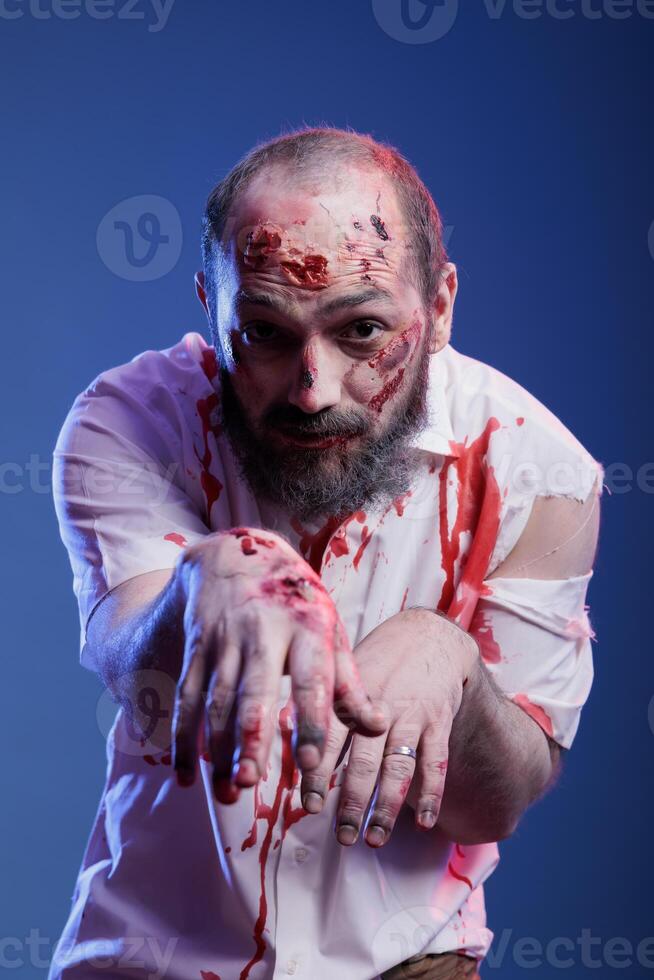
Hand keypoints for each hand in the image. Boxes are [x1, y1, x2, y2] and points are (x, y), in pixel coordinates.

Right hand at [170, 527, 386, 800]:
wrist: (236, 554)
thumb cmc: (296, 601)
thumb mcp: (329, 628)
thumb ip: (350, 681)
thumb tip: (378, 726)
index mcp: (306, 627)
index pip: (311, 679)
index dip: (311, 721)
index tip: (313, 763)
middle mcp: (262, 633)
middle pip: (254, 692)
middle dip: (250, 738)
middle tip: (250, 783)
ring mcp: (223, 639)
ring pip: (216, 700)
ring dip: (218, 749)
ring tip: (229, 792)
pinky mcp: (196, 647)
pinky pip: (186, 697)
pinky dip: (183, 738)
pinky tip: (188, 776)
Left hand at [299, 608, 478, 845]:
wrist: (428, 637)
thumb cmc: (376, 663)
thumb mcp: (344, 674)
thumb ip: (319, 705)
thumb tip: (279, 729)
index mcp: (349, 698)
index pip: (330, 739)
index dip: (318, 773)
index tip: (309, 806)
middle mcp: (378, 708)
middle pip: (364, 760)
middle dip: (352, 801)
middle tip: (341, 836)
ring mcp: (410, 716)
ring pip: (399, 767)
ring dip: (386, 806)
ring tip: (374, 838)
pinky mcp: (438, 722)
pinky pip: (435, 762)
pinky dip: (431, 794)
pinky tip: (423, 822)